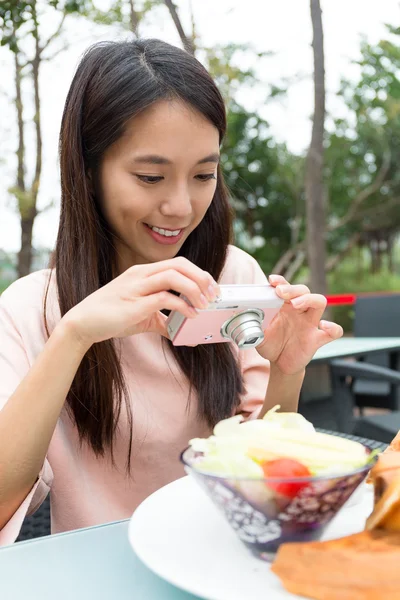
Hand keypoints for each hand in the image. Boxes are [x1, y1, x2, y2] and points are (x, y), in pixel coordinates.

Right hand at [60, 257, 219, 347]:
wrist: (83, 324)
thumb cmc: (111, 317)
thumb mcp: (143, 316)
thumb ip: (163, 320)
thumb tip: (182, 332)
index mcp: (144, 273)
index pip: (178, 264)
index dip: (198, 273)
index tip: (212, 288)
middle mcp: (141, 275)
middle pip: (179, 265)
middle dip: (202, 278)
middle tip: (214, 295)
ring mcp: (137, 287)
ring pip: (174, 276)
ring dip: (195, 289)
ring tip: (205, 305)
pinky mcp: (135, 303)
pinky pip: (164, 297)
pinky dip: (182, 305)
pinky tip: (190, 315)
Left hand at [256, 274, 342, 374]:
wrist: (279, 364)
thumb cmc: (270, 344)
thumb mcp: (258, 334)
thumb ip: (252, 326)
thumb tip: (242, 319)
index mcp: (284, 306)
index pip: (286, 288)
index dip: (281, 281)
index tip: (272, 281)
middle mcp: (299, 311)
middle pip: (303, 290)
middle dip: (293, 289)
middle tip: (280, 293)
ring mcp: (309, 324)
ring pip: (319, 301)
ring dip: (309, 299)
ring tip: (296, 304)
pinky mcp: (317, 339)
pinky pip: (333, 331)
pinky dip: (332, 327)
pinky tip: (324, 326)